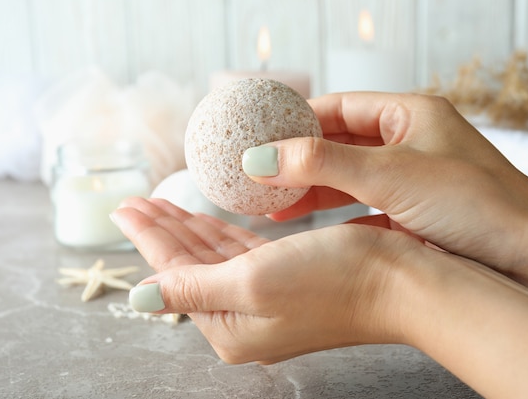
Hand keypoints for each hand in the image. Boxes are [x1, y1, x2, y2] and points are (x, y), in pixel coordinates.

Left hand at [112, 197, 416, 363]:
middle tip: (136, 200)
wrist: (402, 284)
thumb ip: (191, 287)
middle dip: (163, 231)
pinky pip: (242, 255)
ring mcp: (268, 300)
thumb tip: (138, 299)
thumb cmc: (333, 281)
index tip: (125, 207)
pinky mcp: (289, 281)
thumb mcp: (252, 283)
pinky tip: (207, 220)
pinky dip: (222, 234)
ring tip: (161, 205)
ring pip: (214, 258)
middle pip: (190, 266)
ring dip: (188, 230)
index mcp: (229, 327)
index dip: (148, 237)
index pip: (173, 274)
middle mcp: (245, 319)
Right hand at [242, 92, 527, 317]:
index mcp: (409, 113)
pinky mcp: (414, 212)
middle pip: (338, 144)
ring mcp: (412, 178)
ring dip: (311, 191)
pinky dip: (335, 216)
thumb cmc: (476, 202)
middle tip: (258, 178)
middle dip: (297, 162)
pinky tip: (309, 229)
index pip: (337, 108)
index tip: (256, 138)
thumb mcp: (390, 175)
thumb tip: (260, 158)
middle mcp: (409, 141)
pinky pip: (362, 207)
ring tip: (272, 207)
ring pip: (348, 178)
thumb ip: (322, 164)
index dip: (295, 122)